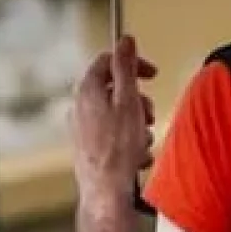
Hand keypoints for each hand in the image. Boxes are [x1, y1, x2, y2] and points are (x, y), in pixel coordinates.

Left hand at [72, 35, 157, 192]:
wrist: (106, 191)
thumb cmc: (118, 148)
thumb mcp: (129, 100)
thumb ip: (126, 67)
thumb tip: (125, 40)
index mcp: (87, 90)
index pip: (108, 61)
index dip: (133, 64)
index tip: (151, 74)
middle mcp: (79, 107)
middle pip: (114, 90)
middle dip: (138, 101)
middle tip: (150, 114)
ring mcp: (81, 128)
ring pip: (116, 114)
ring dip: (136, 124)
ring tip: (144, 141)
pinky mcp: (87, 147)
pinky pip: (113, 135)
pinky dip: (128, 141)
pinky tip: (137, 156)